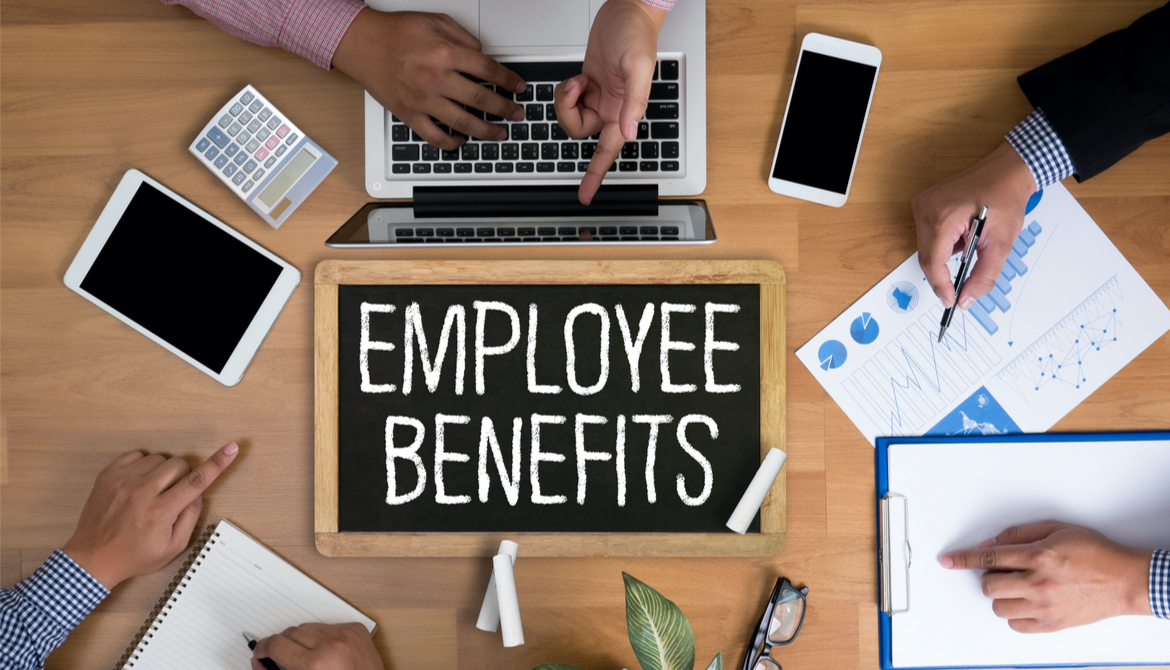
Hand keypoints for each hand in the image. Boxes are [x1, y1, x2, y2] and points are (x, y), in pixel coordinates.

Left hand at [61, 443, 238, 588]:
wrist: (92, 558)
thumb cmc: (134, 556)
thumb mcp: (172, 547)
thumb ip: (190, 517)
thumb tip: (197, 493)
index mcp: (159, 512)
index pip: (196, 482)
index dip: (217, 464)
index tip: (232, 449)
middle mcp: (141, 493)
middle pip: (179, 464)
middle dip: (183, 476)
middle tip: (173, 495)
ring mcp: (122, 481)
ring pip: (159, 459)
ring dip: (163, 472)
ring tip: (152, 492)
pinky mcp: (108, 475)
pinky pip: (137, 455)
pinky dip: (144, 466)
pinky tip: (139, 484)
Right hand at [251, 623, 383, 669]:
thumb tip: (260, 663)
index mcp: (315, 664)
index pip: (276, 645)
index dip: (262, 649)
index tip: (260, 654)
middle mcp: (331, 644)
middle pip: (290, 633)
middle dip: (282, 646)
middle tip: (280, 660)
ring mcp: (346, 634)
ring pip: (308, 627)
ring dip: (302, 640)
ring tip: (306, 658)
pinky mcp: (356, 629)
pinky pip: (328, 626)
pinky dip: (322, 637)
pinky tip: (325, 652)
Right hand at [332, 9, 526, 150]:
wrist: (362, 44)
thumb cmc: (394, 32)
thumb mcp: (435, 22)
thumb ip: (463, 38)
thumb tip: (483, 55)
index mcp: (445, 53)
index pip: (488, 70)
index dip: (509, 80)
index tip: (519, 87)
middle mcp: (436, 78)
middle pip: (481, 99)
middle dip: (505, 109)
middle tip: (517, 114)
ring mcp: (423, 99)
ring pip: (463, 122)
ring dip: (486, 131)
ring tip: (499, 134)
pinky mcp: (409, 113)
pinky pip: (434, 136)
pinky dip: (450, 143)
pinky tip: (461, 141)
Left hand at [554, 0, 665, 203]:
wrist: (627, 11)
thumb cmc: (636, 34)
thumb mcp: (638, 66)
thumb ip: (635, 100)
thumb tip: (628, 130)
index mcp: (625, 112)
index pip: (609, 152)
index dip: (595, 175)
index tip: (585, 195)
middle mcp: (611, 110)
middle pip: (579, 131)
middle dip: (568, 113)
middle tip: (575, 89)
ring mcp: (598, 98)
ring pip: (571, 116)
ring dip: (566, 99)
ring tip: (578, 79)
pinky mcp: (587, 86)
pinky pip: (568, 100)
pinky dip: (566, 90)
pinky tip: (578, 76)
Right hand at [912, 141, 1037, 308]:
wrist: (1006, 170)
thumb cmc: (1005, 198)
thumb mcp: (1001, 243)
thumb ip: (983, 275)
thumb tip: (966, 299)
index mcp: (943, 217)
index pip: (933, 262)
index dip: (941, 286)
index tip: (951, 301)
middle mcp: (925, 209)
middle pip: (926, 258)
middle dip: (942, 275)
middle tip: (959, 288)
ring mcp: (921, 204)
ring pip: (925, 249)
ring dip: (944, 258)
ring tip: (970, 249)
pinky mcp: (923, 203)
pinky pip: (926, 236)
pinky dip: (942, 245)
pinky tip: (962, 237)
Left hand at [940, 520, 1152, 632]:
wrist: (1125, 580)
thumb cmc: (1095, 552)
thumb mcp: (1057, 529)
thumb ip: (1020, 535)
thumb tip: (992, 544)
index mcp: (1039, 556)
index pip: (989, 557)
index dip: (963, 559)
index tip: (948, 560)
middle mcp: (1039, 583)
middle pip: (989, 585)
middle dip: (989, 576)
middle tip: (1005, 571)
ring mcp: (1046, 606)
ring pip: (999, 607)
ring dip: (1002, 596)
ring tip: (1019, 586)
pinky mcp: (1053, 624)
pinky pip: (1017, 625)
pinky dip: (1015, 614)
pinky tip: (1026, 602)